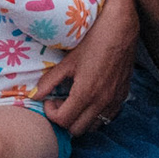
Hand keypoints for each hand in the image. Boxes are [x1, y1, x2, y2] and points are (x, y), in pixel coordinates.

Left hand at [37, 0, 137, 135]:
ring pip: (94, 126)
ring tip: (73, 102)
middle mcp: (102, 102)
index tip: (49, 101)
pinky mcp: (123, 96)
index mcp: (86, 93)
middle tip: (59, 102)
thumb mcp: (68, 60)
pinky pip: (108, 117)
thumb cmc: (93, 40)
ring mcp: (114, 100)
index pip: (64, 121)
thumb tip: (35, 95)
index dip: (51, 114)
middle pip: (77, 129)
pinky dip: (96, 115)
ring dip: (80, 120)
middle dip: (64, 119)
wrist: (121, 28)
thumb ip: (51, 80)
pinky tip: (89, 100)